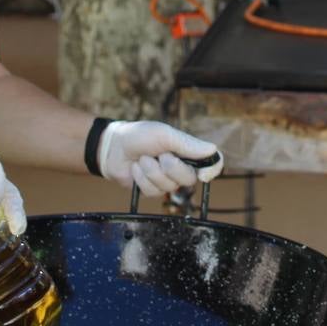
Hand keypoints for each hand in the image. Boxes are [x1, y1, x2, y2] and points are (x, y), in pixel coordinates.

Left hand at [98, 121, 222, 196]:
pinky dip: (141, 178)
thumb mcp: (163, 134)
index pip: (213, 163)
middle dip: (171, 167)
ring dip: (151, 170)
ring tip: (143, 158)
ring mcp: (167, 181)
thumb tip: (213, 150)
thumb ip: (187, 144)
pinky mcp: (152, 190)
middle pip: (189, 179)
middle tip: (160, 155)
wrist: (113, 147)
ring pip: (169, 187)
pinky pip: (153, 191)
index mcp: (189, 152)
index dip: (213, 170)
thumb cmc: (140, 135)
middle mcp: (182, 168)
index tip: (203, 174)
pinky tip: (136, 168)